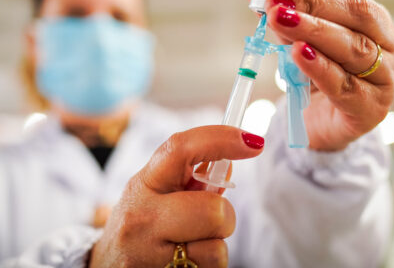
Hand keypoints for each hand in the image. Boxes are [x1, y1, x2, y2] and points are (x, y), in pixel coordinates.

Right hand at [89, 126, 263, 267]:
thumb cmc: (141, 225)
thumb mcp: (156, 194)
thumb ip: (190, 178)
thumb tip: (229, 163)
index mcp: (144, 184)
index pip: (180, 149)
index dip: (221, 139)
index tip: (253, 141)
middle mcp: (141, 217)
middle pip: (212, 209)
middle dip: (223, 216)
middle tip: (208, 222)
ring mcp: (147, 254)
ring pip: (217, 248)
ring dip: (214, 247)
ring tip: (188, 246)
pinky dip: (206, 267)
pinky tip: (184, 264)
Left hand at [246, 0, 393, 151]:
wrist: (324, 125)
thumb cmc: (316, 76)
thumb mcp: (298, 40)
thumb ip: (283, 15)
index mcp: (373, 20)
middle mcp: (389, 44)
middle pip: (358, 15)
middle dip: (314, 4)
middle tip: (277, 2)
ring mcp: (386, 78)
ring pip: (353, 48)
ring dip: (313, 31)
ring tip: (280, 20)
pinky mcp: (372, 108)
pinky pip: (345, 85)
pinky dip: (320, 68)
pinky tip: (299, 53)